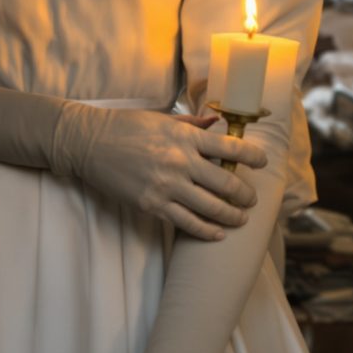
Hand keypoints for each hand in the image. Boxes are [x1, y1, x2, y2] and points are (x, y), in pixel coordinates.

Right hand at [50, 104, 267, 239]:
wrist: (89, 142)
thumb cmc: (125, 126)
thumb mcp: (161, 118)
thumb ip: (190, 124)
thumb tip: (215, 124)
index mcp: (185, 136)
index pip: (231, 148)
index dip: (253, 157)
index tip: (262, 162)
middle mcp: (180, 161)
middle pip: (227, 184)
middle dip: (245, 194)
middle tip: (250, 199)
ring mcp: (167, 185)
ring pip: (212, 208)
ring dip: (232, 216)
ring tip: (240, 218)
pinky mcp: (153, 205)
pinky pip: (187, 223)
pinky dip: (207, 231)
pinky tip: (217, 233)